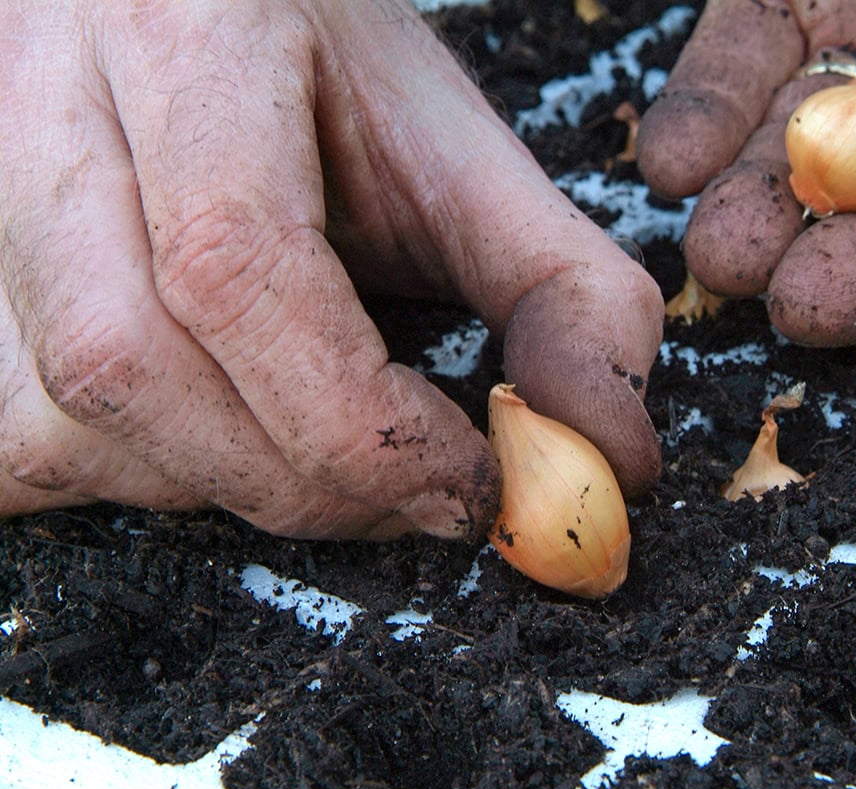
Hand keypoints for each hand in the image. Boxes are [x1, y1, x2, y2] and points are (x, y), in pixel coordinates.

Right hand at [0, 1, 662, 538]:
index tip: (470, 484)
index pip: (235, 264)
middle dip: (303, 475)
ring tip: (323, 452)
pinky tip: (217, 441)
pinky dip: (130, 479)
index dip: (361, 421)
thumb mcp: (461, 148)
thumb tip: (611, 463)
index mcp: (190, 38)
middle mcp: (41, 101)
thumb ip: (560, 291)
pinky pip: (5, 437)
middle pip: (130, 363)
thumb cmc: (324, 65)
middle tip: (415, 493)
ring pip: (56, 418)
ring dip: (223, 483)